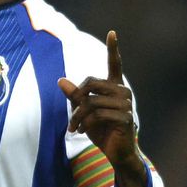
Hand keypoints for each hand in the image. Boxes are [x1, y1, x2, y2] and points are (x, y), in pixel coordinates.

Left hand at [58, 30, 146, 186]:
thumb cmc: (102, 131)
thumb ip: (75, 96)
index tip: (112, 32)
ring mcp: (126, 103)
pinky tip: (83, 132)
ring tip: (74, 128)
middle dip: (76, 99)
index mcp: (114, 87)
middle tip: (71, 117)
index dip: (113, 48)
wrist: (117, 153)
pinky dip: (85, 124)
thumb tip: (60, 80)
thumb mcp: (84, 112)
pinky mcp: (125, 117)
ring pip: (91, 101)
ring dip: (78, 116)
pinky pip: (97, 114)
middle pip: (91, 83)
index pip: (114, 64)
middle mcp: (122, 91)